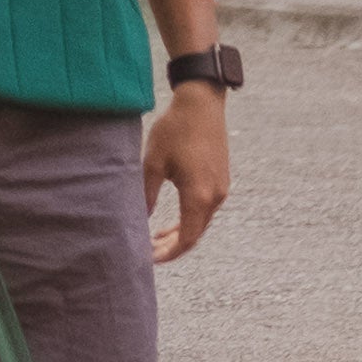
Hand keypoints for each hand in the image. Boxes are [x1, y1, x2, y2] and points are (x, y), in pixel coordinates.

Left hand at [143, 83, 229, 263]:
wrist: (201, 102)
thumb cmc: (175, 130)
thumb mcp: (152, 163)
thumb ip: (146, 195)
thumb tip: (138, 220)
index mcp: (198, 196)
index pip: (186, 240)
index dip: (168, 254)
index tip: (149, 258)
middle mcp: (215, 196)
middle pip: (195, 234)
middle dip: (172, 246)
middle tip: (148, 250)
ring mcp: (222, 187)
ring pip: (201, 222)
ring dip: (181, 232)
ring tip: (156, 236)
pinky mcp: (222, 178)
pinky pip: (206, 208)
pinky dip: (190, 218)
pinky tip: (173, 217)